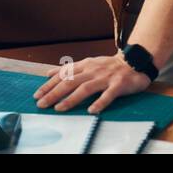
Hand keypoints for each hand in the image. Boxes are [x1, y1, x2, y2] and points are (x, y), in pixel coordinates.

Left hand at [33, 53, 151, 114]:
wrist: (135, 61)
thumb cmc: (109, 66)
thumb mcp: (87, 63)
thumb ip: (69, 69)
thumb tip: (49, 73)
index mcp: (85, 65)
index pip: (63, 75)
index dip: (49, 85)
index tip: (37, 95)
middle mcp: (93, 70)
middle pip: (70, 82)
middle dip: (54, 93)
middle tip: (42, 104)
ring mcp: (105, 77)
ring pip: (85, 88)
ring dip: (71, 99)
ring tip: (59, 108)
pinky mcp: (119, 85)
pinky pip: (108, 95)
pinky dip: (100, 102)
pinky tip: (92, 111)